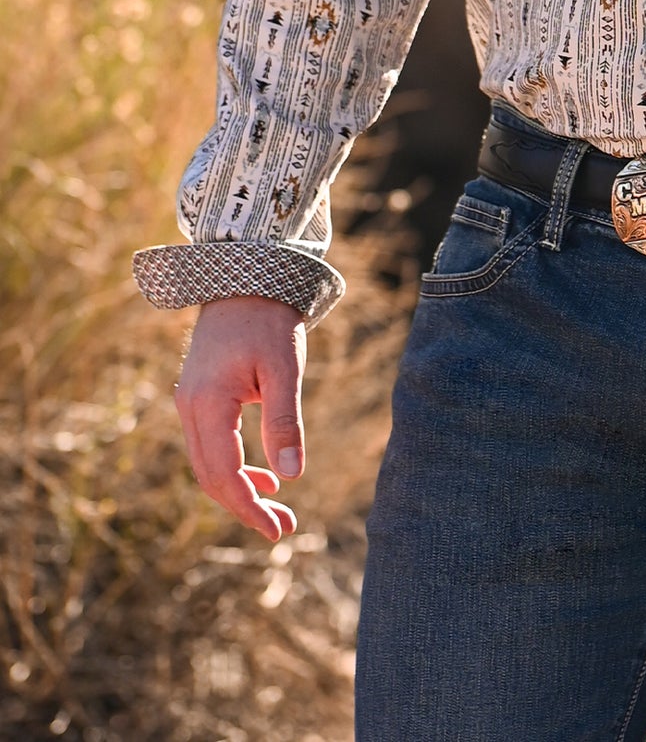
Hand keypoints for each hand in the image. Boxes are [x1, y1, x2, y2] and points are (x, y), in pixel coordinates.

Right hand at [174, 295, 307, 541]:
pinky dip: (234, 466)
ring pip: (208, 464)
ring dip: (240, 490)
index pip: (223, 474)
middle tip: (283, 529)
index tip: (277, 530)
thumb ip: (285, 422)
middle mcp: (189, 408)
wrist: (246, 278)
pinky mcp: (198, 398)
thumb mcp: (285, 368)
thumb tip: (292, 477)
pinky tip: (265, 476)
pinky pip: (210, 446)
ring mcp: (189, 403)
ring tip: (277, 508)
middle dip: (245, 506)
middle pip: (210, 476)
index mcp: (207, 404)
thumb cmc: (269, 321)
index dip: (248, 508)